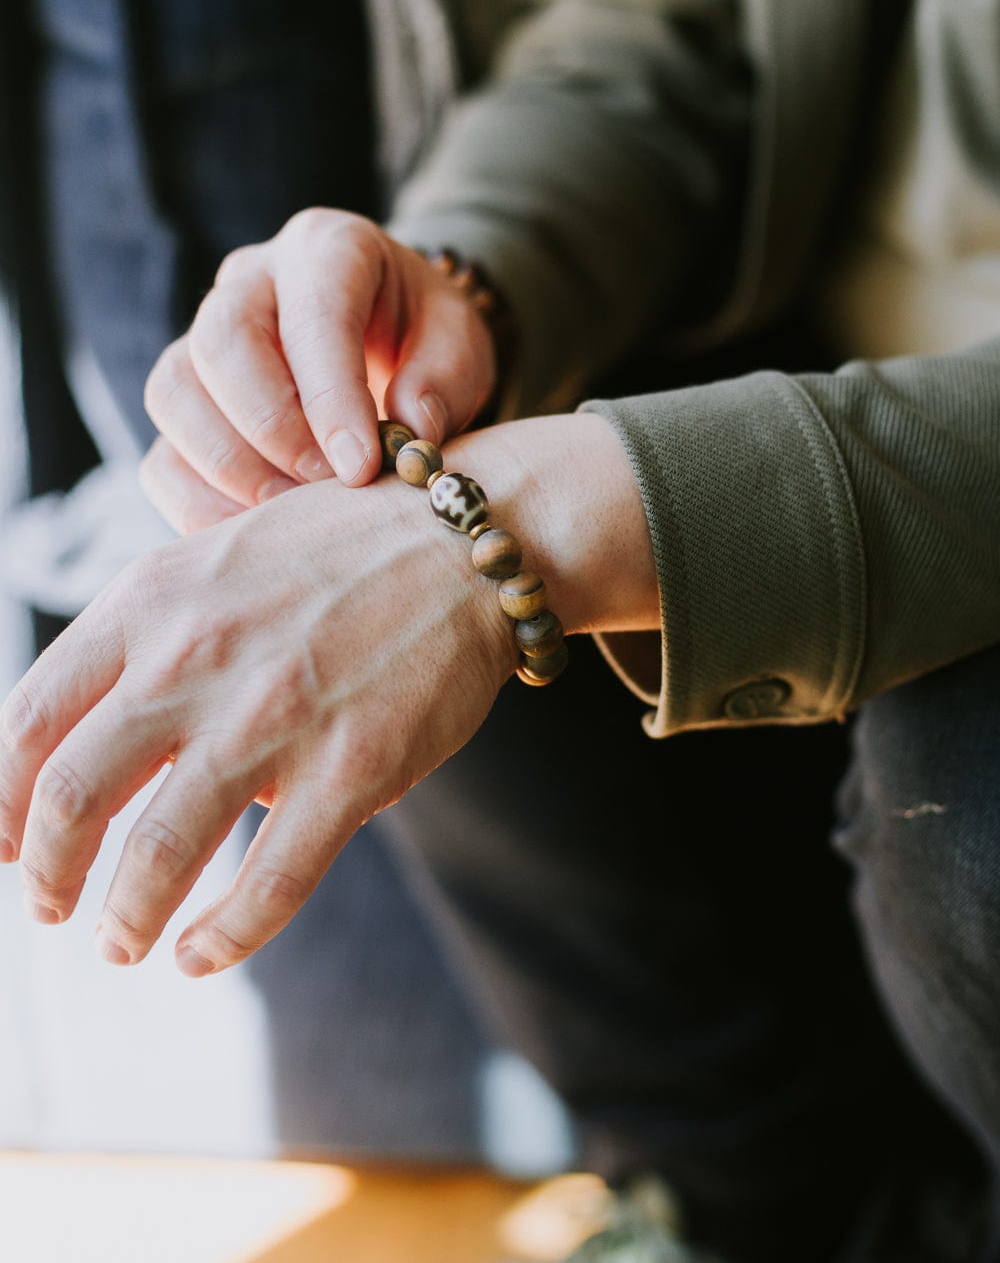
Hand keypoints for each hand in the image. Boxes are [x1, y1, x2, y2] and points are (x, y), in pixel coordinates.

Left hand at [0, 472, 512, 973]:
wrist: (463, 544)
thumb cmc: (336, 551)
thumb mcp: (212, 556)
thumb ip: (144, 631)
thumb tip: (85, 732)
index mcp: (150, 601)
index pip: (30, 719)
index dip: (0, 800)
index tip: (5, 844)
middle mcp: (195, 657)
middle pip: (74, 796)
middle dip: (47, 873)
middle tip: (49, 907)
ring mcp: (273, 716)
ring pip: (159, 854)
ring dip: (124, 918)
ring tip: (121, 943)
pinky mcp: (350, 769)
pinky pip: (268, 883)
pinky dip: (223, 938)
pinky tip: (202, 956)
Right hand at [143, 209, 497, 519]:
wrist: (390, 342)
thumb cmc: (423, 338)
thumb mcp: (458, 342)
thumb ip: (443, 379)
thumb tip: (410, 434)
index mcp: (326, 249)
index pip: (312, 312)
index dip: (330, 394)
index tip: (360, 465)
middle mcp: (249, 282)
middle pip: (221, 341)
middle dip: (272, 427)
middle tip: (327, 484)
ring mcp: (201, 341)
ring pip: (174, 394)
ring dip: (230, 468)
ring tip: (295, 514)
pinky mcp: (183, 408)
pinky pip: (161, 456)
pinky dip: (199, 505)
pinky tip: (255, 531)